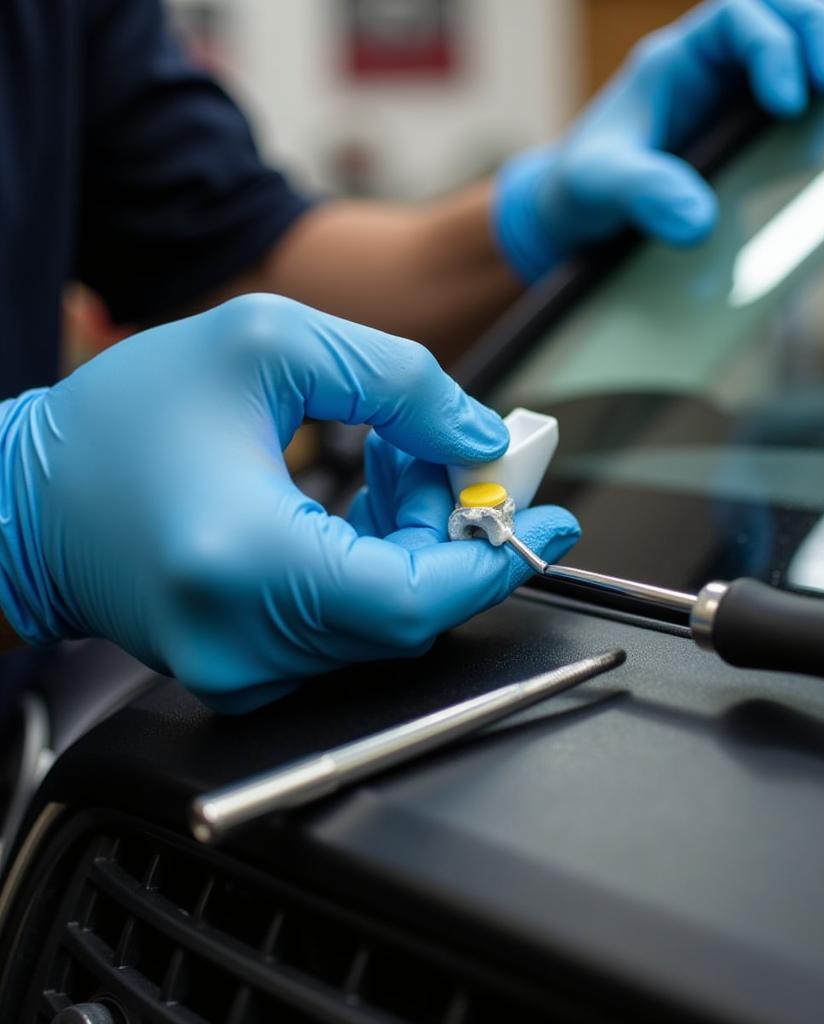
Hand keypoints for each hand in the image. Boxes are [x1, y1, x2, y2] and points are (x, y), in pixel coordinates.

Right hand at [0, 295, 579, 710]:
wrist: (31, 495)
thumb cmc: (126, 415)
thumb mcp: (271, 347)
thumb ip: (400, 384)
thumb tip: (479, 439)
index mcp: (249, 564)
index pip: (417, 598)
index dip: (496, 560)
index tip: (553, 523)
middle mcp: (246, 641)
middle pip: (412, 605)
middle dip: (450, 525)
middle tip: (442, 452)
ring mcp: (244, 670)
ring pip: (386, 617)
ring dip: (413, 539)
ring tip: (390, 460)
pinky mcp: (245, 668)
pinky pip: (348, 626)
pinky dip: (377, 563)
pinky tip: (359, 499)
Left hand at [495, 0, 823, 280]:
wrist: (578, 206)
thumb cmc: (584, 185)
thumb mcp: (603, 185)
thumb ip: (646, 195)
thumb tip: (698, 224)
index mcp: (674, 59)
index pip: (737, 19)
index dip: (772, 46)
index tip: (785, 103)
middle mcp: (709, 63)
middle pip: (780, 10)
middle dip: (818, 32)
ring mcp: (732, 93)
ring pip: (797, 38)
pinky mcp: (746, 128)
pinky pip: (798, 89)